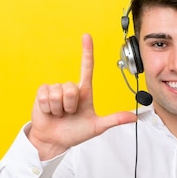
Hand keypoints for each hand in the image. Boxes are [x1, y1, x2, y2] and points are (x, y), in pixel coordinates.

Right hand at [28, 34, 136, 159]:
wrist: (54, 140)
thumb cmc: (74, 133)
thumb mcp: (96, 126)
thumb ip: (114, 120)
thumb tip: (134, 117)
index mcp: (84, 92)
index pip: (87, 68)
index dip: (87, 52)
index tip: (87, 36)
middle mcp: (70, 88)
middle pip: (71, 88)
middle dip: (70, 105)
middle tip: (69, 114)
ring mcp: (55, 89)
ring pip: (58, 93)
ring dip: (58, 108)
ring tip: (59, 114)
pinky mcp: (42, 93)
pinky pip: (45, 95)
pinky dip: (47, 107)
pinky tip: (49, 112)